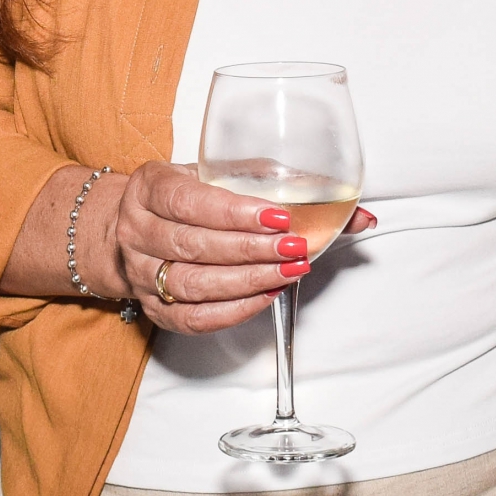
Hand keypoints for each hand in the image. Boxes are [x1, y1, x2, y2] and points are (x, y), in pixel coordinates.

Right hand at [99, 161, 374, 335]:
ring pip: (192, 285)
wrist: (139, 227)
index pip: (190, 201)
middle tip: (294, 247)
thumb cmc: (189, 198)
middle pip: (193, 246)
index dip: (236, 212)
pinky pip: (193, 318)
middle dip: (251, 250)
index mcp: (151, 187)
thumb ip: (285, 187)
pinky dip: (234, 310)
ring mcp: (141, 273)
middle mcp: (138, 230)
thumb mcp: (224, 177)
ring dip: (247, 281)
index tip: (279, 216)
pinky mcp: (154, 309)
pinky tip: (266, 296)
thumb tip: (358, 214)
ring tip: (288, 271)